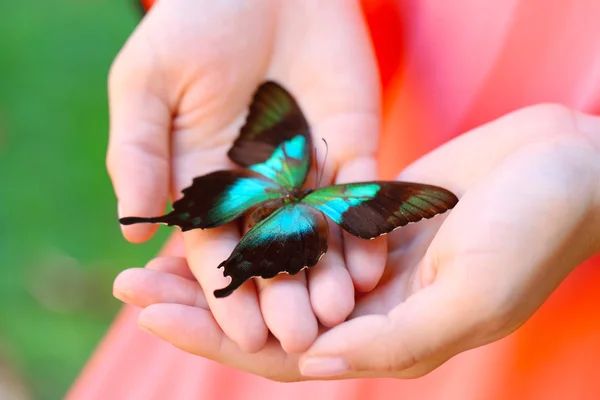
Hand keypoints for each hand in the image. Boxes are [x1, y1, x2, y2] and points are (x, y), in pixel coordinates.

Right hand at [107, 0, 382, 352]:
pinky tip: (370, 262)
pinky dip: (364, 228)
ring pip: (320, 234)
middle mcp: (259, 187)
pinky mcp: (351, 147)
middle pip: (273, 252)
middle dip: (283, 295)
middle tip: (296, 337)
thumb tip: (131, 231)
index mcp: (207, 182)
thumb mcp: (148, 83)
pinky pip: (360, 195)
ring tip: (339, 311)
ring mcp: (309, 170)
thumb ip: (138, 154)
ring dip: (328, 273)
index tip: (241, 330)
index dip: (229, 289)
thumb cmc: (195, 22)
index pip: (217, 248)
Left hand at [114, 104, 599, 379]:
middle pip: (265, 311)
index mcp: (386, 338)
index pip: (282, 353)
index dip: (213, 338)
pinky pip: (302, 223)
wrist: (565, 168)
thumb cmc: (533, 233)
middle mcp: (367, 305)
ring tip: (160, 243)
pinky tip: (220, 206)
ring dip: (221, 256)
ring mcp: (365, 259)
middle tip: (130, 280)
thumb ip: (395, 338)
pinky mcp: (366, 215)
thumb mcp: (472, 295)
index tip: (150, 312)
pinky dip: (259, 219)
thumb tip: (313, 366)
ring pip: (276, 265)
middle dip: (197, 298)